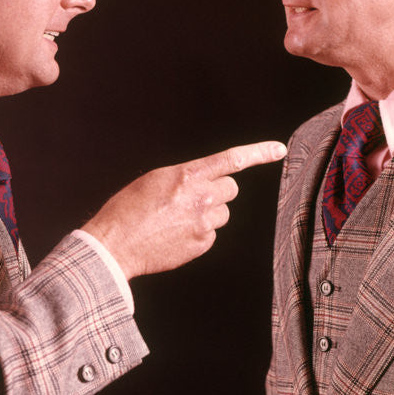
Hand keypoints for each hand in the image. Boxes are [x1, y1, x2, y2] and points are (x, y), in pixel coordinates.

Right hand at [81, 141, 286, 278]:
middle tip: (192, 198)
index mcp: (188, 175)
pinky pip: (211, 234)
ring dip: (208, 213)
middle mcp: (200, 197)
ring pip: (223, 213)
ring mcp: (203, 223)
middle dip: (218, 192)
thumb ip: (187, 177)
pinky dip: (198, 233)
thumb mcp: (156, 180)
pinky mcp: (201, 245)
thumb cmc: (128, 209)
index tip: (279, 150)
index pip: (232, 159)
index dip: (259, 153)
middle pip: (230, 189)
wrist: (115, 244)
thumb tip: (206, 181)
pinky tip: (175, 234)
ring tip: (178, 219)